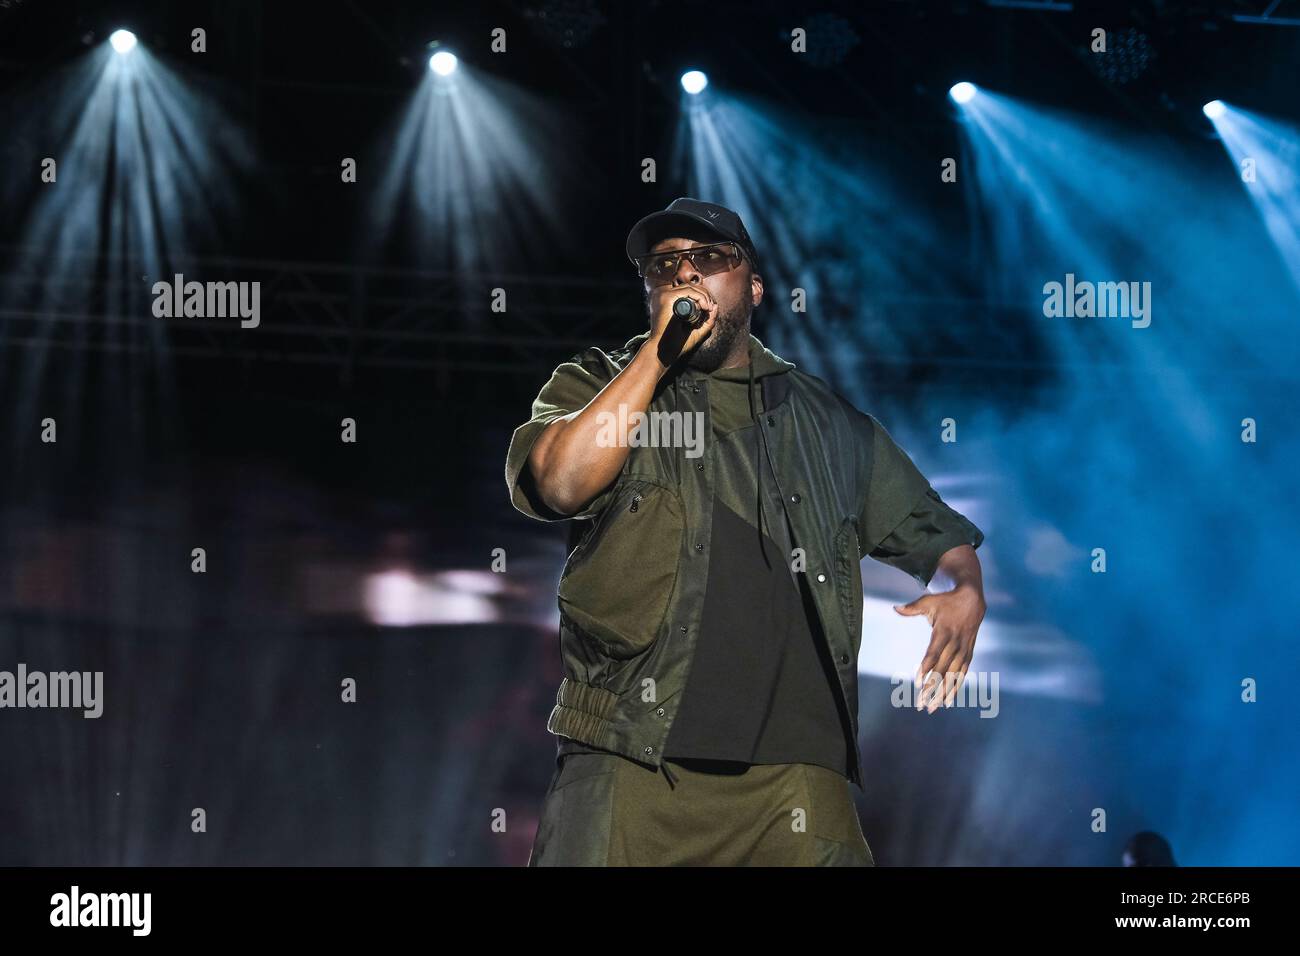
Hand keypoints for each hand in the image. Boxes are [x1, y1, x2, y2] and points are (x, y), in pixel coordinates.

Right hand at [647, 284, 716, 369]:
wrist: (664, 353)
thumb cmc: (677, 344)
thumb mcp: (697, 331)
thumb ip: (707, 320)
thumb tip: (716, 306)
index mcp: (668, 302)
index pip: (688, 291)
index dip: (703, 296)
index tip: (710, 309)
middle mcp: (665, 296)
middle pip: (690, 286)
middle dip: (705, 295)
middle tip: (711, 308)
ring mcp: (664, 296)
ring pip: (690, 287)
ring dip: (704, 296)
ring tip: (708, 309)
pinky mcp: (666, 298)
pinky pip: (687, 291)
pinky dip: (699, 297)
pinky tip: (705, 307)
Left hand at [893, 584, 985, 713]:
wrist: (973, 600)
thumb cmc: (947, 602)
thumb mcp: (929, 601)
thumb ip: (912, 608)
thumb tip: (895, 608)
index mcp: (944, 632)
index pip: (934, 654)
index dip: (926, 668)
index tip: (918, 683)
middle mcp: (955, 644)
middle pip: (942, 670)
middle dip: (932, 688)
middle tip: (921, 704)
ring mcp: (963, 650)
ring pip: (953, 676)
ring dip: (943, 693)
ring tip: (932, 708)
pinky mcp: (969, 654)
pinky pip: (962, 674)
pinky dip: (956, 688)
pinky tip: (947, 701)